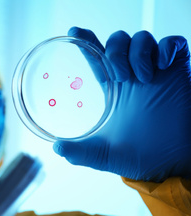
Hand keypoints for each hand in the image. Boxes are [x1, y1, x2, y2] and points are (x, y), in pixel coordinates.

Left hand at [53, 27, 190, 181]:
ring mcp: (157, 72)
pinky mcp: (178, 71)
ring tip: (142, 78)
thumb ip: (80, 153)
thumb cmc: (139, 157)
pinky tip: (161, 67)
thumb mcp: (103, 155)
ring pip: (142, 38)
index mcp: (114, 90)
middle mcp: (133, 77)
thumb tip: (56, 148)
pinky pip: (173, 43)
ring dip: (138, 53)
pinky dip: (165, 49)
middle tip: (121, 77)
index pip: (97, 57)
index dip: (86, 42)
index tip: (73, 32)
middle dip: (115, 52)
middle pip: (118, 41)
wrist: (171, 164)